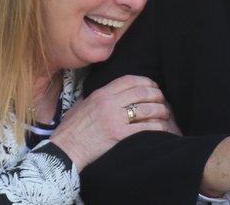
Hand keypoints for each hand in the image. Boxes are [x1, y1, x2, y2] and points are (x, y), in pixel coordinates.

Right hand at [50, 75, 178, 170]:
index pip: (130, 80)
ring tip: (165, 114)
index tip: (154, 87)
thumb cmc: (71, 130)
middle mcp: (109, 102)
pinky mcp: (118, 134)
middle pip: (142, 92)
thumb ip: (97, 97)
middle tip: (163, 101)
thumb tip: (112, 93)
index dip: (147, 81)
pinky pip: (145, 127)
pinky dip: (157, 126)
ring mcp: (114, 118)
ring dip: (161, 110)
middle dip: (157, 95)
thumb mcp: (82, 105)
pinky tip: (162, 128)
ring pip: (147, 109)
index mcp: (101, 93)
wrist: (64, 149)